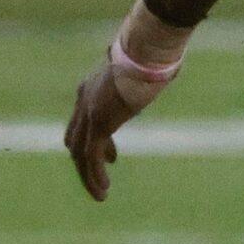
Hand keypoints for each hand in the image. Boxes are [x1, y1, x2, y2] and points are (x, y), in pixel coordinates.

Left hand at [65, 0, 189, 201]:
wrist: (146, 49)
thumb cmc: (154, 52)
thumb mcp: (145, 68)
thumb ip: (147, 76)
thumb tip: (168, 70)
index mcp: (91, 87)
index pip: (83, 121)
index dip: (94, 142)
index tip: (112, 157)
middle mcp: (84, 100)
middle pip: (75, 139)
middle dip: (86, 161)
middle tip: (99, 178)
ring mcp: (89, 112)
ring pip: (79, 153)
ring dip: (88, 176)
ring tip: (100, 194)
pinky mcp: (100, 123)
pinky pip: (91, 157)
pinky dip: (94, 176)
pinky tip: (103, 191)